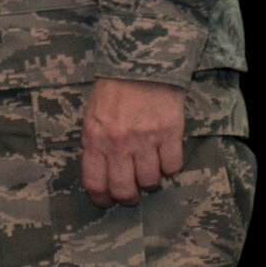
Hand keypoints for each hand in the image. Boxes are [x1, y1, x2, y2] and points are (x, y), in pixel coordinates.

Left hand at [81, 76, 185, 207]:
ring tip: (149, 166)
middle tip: (133, 192)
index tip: (107, 202)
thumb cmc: (113, 90)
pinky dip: (170, 166)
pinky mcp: (170, 134)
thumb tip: (101, 174)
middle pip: (125, 190)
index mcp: (94, 138)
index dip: (102, 199)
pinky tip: (165, 154)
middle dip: (129, 197)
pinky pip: (173, 167)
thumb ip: (95, 144)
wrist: (139, 64)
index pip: (95, 182)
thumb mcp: (92, 116)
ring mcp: (145, 140)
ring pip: (151, 181)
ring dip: (151, 180)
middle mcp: (118, 143)